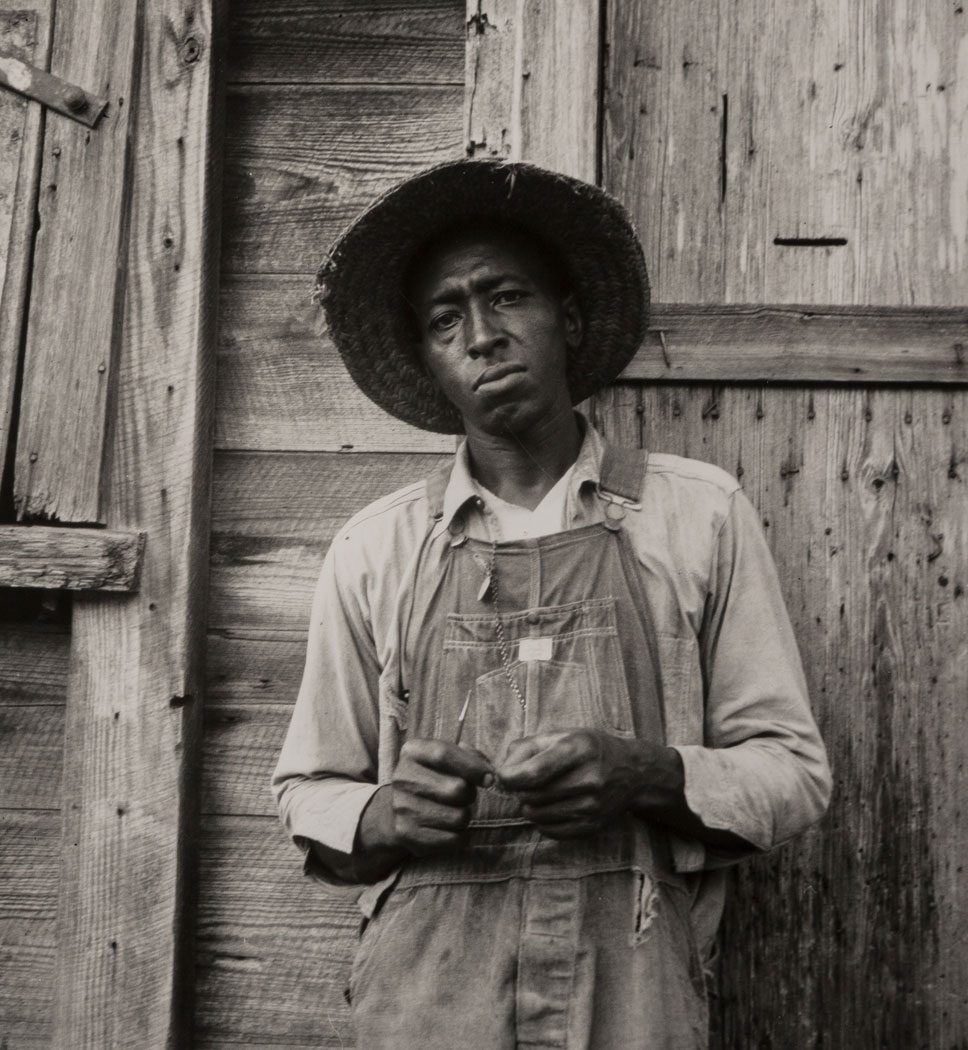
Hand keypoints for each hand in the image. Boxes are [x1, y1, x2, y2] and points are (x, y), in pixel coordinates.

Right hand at [374, 738, 494, 856]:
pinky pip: (453, 839)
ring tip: (454, 811)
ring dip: (465, 816)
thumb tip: (488, 775)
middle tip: (465, 795)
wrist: (400, 806)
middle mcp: (402, 777)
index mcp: (412, 751)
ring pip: (458, 817)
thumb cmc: (435, 776)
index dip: (472, 766)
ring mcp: (402, 806)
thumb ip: (471, 756)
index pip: (443, 754)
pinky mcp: (406, 833)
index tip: (489, 779)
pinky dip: (460, 836)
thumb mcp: (448, 757)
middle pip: (456, 789)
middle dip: (470, 794)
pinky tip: (450, 828)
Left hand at [496, 729, 670, 838]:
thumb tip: (500, 772)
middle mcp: (588, 778)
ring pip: (537, 815)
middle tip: (525, 783)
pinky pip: (550, 830)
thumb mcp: (561, 735)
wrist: (632, 773)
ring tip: (540, 793)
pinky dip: (542, 821)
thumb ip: (526, 747)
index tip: (504, 776)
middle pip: (531, 795)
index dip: (509, 777)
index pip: (534, 772)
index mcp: (578, 749)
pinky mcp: (592, 826)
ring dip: (530, 806)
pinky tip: (551, 807)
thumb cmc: (588, 749)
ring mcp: (592, 806)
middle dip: (519, 790)